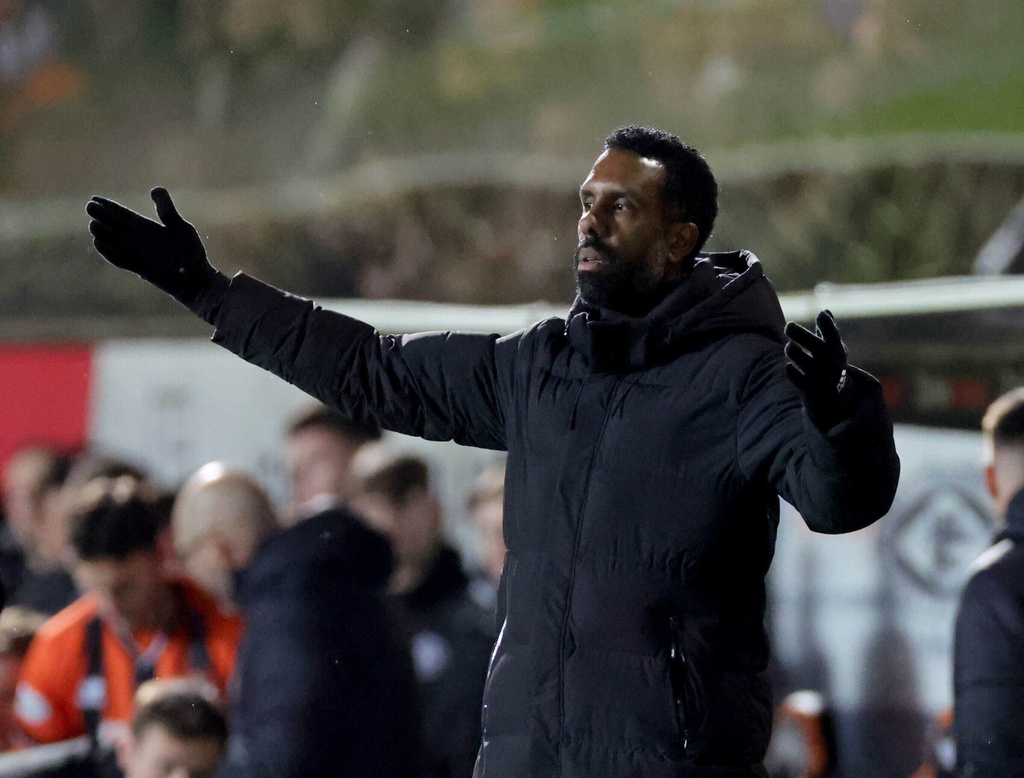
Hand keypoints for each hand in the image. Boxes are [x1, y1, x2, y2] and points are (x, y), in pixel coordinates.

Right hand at [86, 188, 217, 305]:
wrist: (197, 279)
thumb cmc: (191, 252)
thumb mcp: (180, 227)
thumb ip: (167, 210)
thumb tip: (154, 189)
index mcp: (146, 227)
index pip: (122, 215)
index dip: (108, 206)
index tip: (94, 198)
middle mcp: (138, 240)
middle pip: (114, 226)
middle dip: (102, 216)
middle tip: (90, 207)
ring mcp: (136, 254)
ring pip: (114, 242)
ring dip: (103, 234)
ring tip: (94, 225)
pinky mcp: (138, 268)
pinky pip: (120, 259)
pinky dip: (109, 253)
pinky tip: (99, 243)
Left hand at [784, 310, 850, 428]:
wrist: (834, 395)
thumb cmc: (831, 363)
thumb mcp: (833, 348)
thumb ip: (827, 330)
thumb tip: (825, 311)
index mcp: (836, 349)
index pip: (833, 335)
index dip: (827, 324)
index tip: (820, 315)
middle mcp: (829, 361)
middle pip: (814, 345)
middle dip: (799, 333)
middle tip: (788, 325)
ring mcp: (818, 375)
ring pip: (801, 359)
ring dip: (792, 351)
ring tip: (790, 347)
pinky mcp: (808, 387)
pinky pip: (795, 377)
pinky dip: (791, 370)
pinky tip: (789, 366)